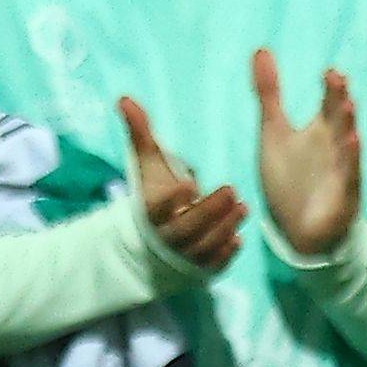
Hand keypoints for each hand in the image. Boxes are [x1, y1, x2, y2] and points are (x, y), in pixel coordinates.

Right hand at [116, 94, 246, 277]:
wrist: (152, 238)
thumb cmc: (155, 192)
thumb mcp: (148, 165)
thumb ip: (140, 133)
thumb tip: (124, 98)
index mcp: (150, 212)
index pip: (157, 208)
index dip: (171, 199)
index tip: (189, 183)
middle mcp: (165, 237)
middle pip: (185, 229)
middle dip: (209, 212)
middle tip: (231, 191)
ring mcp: (182, 255)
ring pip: (202, 247)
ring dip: (223, 230)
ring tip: (242, 209)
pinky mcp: (198, 268)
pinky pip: (212, 265)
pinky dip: (224, 255)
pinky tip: (237, 240)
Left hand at [251, 51, 362, 257]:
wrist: (297, 231)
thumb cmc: (291, 178)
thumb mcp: (274, 131)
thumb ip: (269, 92)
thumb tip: (261, 49)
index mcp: (321, 130)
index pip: (329, 103)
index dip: (331, 89)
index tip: (329, 72)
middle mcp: (335, 147)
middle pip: (339, 120)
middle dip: (339, 101)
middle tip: (338, 80)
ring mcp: (341, 172)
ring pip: (347, 147)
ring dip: (348, 128)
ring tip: (347, 107)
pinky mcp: (342, 198)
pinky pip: (348, 179)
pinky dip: (349, 165)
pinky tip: (351, 147)